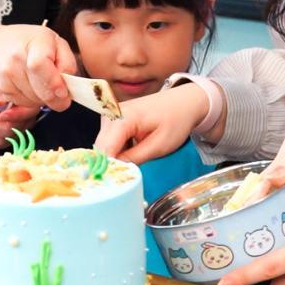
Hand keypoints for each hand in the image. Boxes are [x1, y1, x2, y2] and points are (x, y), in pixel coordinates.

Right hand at [0, 24, 77, 110]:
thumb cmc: (31, 42)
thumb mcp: (56, 43)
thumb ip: (67, 62)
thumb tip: (68, 85)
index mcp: (36, 42)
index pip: (40, 65)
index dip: (53, 83)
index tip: (63, 92)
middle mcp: (16, 57)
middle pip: (39, 90)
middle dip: (55, 99)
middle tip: (62, 94)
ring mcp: (7, 74)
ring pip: (33, 101)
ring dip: (44, 99)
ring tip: (43, 83)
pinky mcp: (3, 88)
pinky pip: (24, 103)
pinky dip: (32, 101)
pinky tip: (32, 86)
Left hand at [0, 80, 40, 148]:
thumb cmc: (0, 77)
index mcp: (31, 101)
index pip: (28, 114)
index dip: (14, 116)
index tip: (0, 115)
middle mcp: (29, 117)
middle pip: (15, 130)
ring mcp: (20, 127)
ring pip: (7, 140)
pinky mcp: (11, 134)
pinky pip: (0, 143)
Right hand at [93, 84, 208, 163]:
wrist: (184, 103)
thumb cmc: (176, 121)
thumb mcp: (158, 145)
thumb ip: (134, 159)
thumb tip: (115, 170)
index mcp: (123, 117)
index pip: (105, 148)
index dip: (108, 166)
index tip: (116, 181)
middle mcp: (112, 113)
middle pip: (101, 146)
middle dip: (111, 162)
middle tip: (128, 174)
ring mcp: (112, 114)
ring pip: (104, 144)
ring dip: (115, 156)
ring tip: (135, 159)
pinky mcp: (114, 117)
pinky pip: (109, 139)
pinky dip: (118, 148)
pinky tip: (133, 150)